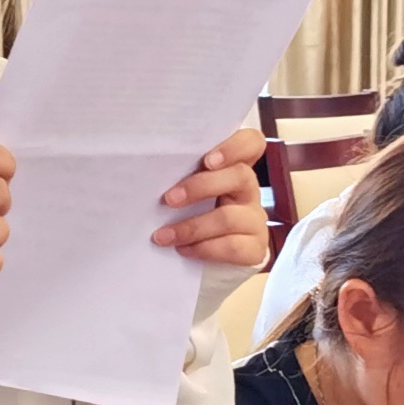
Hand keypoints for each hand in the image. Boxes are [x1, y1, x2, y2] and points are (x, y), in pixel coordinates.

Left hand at [154, 125, 268, 272]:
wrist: (205, 262)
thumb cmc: (189, 216)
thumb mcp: (186, 192)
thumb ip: (180, 177)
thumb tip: (148, 172)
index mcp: (233, 168)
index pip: (251, 143)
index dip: (234, 147)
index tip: (207, 159)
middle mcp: (249, 191)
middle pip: (240, 176)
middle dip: (201, 187)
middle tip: (169, 198)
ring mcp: (255, 220)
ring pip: (230, 217)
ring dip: (191, 227)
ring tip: (162, 236)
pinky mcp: (255, 249)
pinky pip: (233, 247)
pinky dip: (204, 249)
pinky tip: (183, 250)